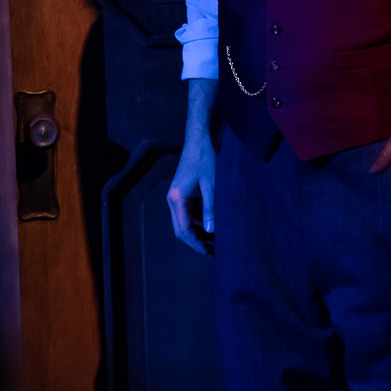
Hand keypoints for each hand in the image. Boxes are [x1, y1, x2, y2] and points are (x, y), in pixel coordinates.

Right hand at [166, 128, 215, 254]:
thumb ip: (211, 208)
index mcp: (177, 199)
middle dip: (197, 242)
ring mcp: (179, 196)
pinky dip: (201, 221)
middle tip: (214, 252)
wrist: (202, 136)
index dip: (197, 244)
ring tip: (216, 242)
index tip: (210, 253)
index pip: (184, 230)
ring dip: (199, 232)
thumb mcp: (212, 184)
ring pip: (186, 222)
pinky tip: (215, 225)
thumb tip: (212, 231)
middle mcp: (174, 199)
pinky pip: (191, 213)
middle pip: (182, 229)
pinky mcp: (186, 192)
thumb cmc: (206, 157)